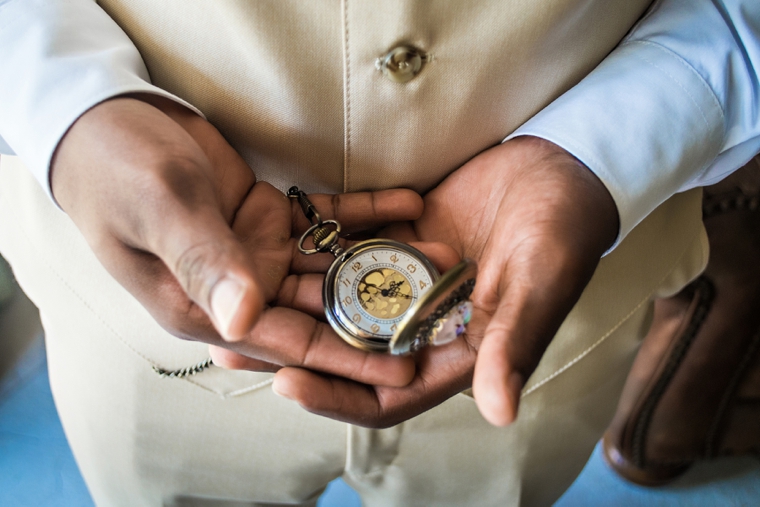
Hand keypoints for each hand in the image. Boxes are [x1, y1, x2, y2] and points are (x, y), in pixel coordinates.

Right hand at [51, 94, 420, 385]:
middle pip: (320, 311)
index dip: (346, 356)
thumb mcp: (160, 212)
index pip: (288, 342)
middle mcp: (238, 289)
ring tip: (439, 255)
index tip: (401, 366)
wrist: (106, 124)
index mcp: (206, 307)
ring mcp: (256, 253)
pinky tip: (407, 205)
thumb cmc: (115, 171)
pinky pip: (324, 220)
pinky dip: (363, 214)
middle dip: (379, 312)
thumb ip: (203, 263)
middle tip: (439, 308)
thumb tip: (242, 320)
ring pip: (330, 266)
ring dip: (381, 261)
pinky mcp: (267, 218)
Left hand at [269, 136, 618, 426]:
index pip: (391, 394)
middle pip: (352, 353)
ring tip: (232, 299)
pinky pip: (349, 251)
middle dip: (295, 353)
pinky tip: (266, 243)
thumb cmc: (563, 230)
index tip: (287, 384)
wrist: (563, 165)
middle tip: (234, 347)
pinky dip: (315, 251)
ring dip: (292, 303)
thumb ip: (514, 343)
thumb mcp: (539, 284)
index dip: (339, 396)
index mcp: (459, 352)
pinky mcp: (398, 240)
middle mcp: (425, 324)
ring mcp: (408, 281)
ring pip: (341, 302)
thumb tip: (499, 413)